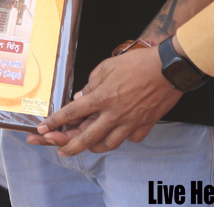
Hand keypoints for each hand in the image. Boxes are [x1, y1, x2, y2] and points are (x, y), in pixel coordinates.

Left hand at [27, 47, 181, 155]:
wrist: (169, 68)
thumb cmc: (139, 63)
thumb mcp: (108, 66)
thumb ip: (92, 83)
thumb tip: (82, 96)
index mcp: (103, 96)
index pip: (73, 113)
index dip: (55, 122)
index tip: (44, 129)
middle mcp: (115, 113)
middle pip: (88, 137)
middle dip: (71, 147)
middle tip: (61, 151)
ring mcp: (130, 122)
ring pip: (109, 144)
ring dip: (95, 147)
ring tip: (87, 146)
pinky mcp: (145, 125)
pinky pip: (129, 139)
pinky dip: (121, 139)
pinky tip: (117, 134)